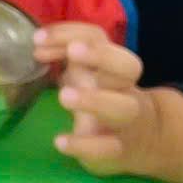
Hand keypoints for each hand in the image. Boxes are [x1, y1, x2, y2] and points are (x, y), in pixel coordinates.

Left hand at [41, 23, 182, 182]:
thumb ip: (69, 59)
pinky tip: (60, 141)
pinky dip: (84, 145)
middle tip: (72, 53)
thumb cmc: (106, 98)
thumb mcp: (90, 74)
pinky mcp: (119, 150)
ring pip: (123, 107)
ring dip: (94, 99)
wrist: (145, 140)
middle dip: (101, 55)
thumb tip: (38, 45)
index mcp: (111, 64)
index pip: (98, 37)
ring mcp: (125, 120)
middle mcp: (124, 88)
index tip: (37, 39)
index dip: (71, 32)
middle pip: (128, 66)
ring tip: (64, 96)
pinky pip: (108, 147)